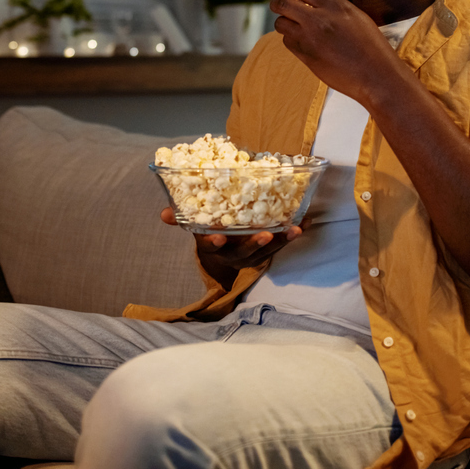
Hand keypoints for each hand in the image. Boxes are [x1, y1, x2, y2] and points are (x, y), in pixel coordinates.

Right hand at [161, 207, 306, 289]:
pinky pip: (281, 244)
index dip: (214, 243)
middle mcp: (233, 253)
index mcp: (213, 245)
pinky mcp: (267, 250)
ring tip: (293, 230)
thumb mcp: (194, 224)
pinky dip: (292, 235)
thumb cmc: (209, 230)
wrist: (223, 249)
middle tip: (264, 235)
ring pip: (266, 251)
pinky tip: (306, 223)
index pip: (211, 246)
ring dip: (280, 241)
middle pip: (243, 252)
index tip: (218, 237)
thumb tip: (164, 214)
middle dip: (254, 245)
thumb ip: (181, 218)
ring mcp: (251, 254)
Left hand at [269, 0, 397, 102]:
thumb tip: (314, 3)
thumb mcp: (356, 17)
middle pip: (283, 4)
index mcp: (335, 5)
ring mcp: (310, 38)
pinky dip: (290, 40)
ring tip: (290, 26)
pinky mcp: (306, 56)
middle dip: (277, 4)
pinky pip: (287, 42)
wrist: (376, 75)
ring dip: (283, 23)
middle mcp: (319, 19)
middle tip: (276, 5)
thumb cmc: (371, 47)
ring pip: (281, 24)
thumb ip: (334, 8)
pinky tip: (300, 42)